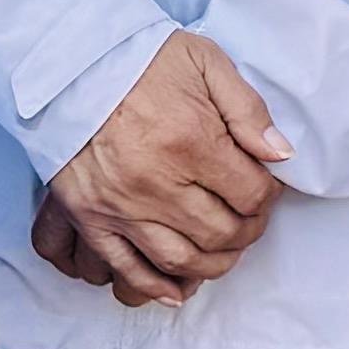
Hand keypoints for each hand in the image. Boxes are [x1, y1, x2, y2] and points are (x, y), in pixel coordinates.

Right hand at [45, 33, 288, 296]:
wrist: (67, 63)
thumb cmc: (139, 58)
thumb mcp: (205, 62)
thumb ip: (248, 110)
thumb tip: (281, 155)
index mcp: (191, 141)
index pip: (251, 195)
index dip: (268, 197)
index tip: (265, 188)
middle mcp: (157, 183)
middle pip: (222, 232)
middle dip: (247, 231)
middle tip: (250, 220)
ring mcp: (121, 206)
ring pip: (181, 259)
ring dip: (213, 264)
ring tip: (224, 251)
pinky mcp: (90, 217)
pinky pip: (127, 266)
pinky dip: (155, 286)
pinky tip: (177, 290)